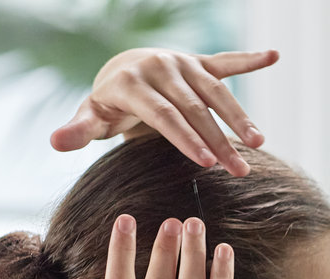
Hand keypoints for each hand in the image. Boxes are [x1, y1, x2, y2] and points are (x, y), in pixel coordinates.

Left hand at [50, 48, 278, 176]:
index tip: (206, 163)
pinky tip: (273, 56)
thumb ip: (79, 130)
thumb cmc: (110, 105)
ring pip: (216, 91)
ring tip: (259, 143)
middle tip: (240, 169)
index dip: (185, 138)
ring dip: (240, 117)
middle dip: (219, 141)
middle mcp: (160, 66)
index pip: (164, 114)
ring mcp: (183, 62)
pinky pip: (227, 61)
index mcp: (132, 81)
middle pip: (195, 108)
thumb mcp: (92, 117)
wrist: (123, 70)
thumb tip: (56, 142)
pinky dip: (251, 59)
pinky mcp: (200, 61)